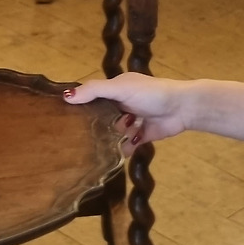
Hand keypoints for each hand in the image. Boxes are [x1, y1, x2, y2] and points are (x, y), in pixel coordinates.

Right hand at [65, 73, 194, 152]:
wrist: (182, 108)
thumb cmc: (151, 93)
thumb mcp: (120, 88)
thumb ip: (95, 91)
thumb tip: (66, 97)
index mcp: (115, 90)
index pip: (92, 98)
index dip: (79, 107)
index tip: (61, 119)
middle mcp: (121, 105)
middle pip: (101, 118)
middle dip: (92, 127)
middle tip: (74, 141)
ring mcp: (131, 121)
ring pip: (113, 133)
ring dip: (107, 140)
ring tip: (93, 150)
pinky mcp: (141, 136)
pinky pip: (126, 145)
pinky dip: (121, 150)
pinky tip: (113, 156)